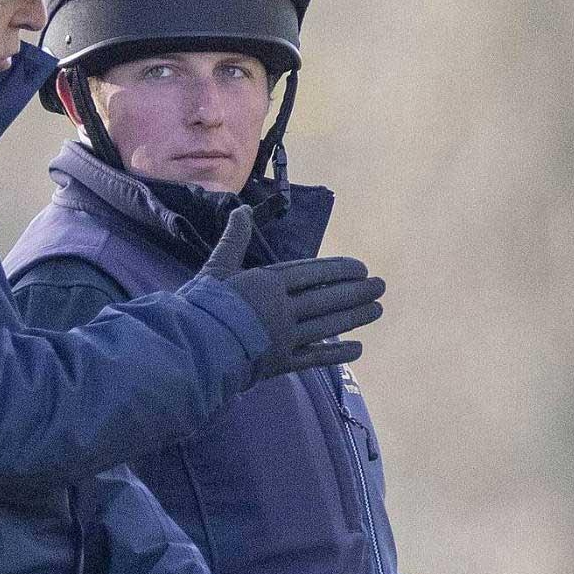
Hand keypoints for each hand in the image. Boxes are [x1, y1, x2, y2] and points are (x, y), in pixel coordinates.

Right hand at [202, 201, 382, 376]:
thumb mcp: (217, 267)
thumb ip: (234, 240)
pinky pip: (315, 358)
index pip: (312, 274)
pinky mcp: (281, 363)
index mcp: (268, 284)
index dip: (339, 270)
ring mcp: (284, 338)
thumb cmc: (201, 306)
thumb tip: (240, 210)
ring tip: (377, 309)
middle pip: (327, 298)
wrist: (192, 348)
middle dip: (356, 291)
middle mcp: (282, 309)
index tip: (361, 268)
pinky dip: (337, 354)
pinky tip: (358, 348)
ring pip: (327, 325)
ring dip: (354, 317)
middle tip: (380, 286)